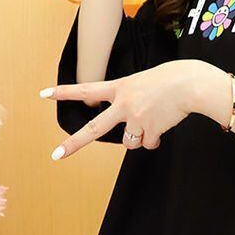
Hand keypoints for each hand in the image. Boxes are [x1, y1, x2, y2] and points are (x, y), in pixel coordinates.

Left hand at [40, 60, 205, 158]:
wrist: (190, 85)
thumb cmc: (172, 79)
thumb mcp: (144, 81)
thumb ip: (131, 99)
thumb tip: (133, 130)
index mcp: (120, 87)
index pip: (87, 89)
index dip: (65, 92)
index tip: (44, 94)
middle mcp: (124, 105)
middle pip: (94, 129)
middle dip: (74, 144)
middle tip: (56, 155)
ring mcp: (136, 119)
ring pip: (130, 142)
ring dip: (139, 137)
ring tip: (153, 121)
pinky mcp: (150, 131)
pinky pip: (148, 144)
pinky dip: (155, 139)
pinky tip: (164, 124)